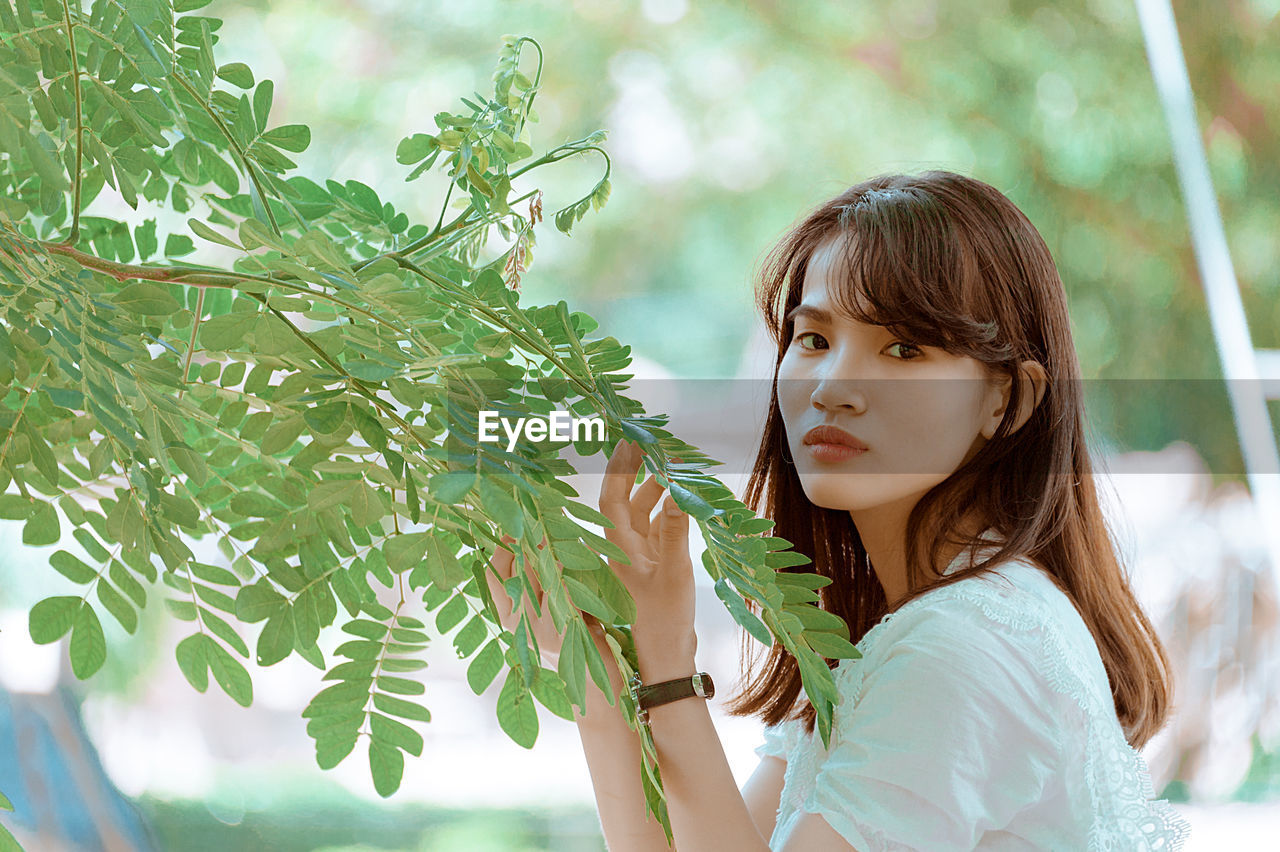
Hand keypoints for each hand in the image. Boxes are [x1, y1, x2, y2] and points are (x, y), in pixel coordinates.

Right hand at [484, 532, 585, 668]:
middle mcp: (516, 623)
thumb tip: (538, 535)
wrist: (591, 676)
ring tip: (555, 531)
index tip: (513, 527)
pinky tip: (570, 556)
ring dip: (547, 551)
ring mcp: (536, 628)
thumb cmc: (572, 634)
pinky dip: (565, 571)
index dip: (501, 548)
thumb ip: (537, 578)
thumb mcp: (548, 605)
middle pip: (515, 571)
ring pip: (536, 578)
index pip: (492, 575)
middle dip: (526, 542)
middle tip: (538, 519)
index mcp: (507, 615)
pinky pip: (559, 592)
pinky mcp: (559, 632)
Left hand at [597, 440, 696, 678]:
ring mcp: (637, 557)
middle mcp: (622, 549)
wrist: (665, 659)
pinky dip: (669, 512)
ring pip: (644, 514)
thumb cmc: (664, 620)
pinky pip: (658, 529)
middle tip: (657, 445)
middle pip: (627, 501)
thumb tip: (679, 491)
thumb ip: (677, 532)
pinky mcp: (652, 566)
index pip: (612, 498)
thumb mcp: (674, 573)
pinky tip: (684, 499)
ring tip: (677, 467)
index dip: (619, 468)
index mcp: (617, 549)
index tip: (630, 440)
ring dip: (658, 492)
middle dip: (640, 472)